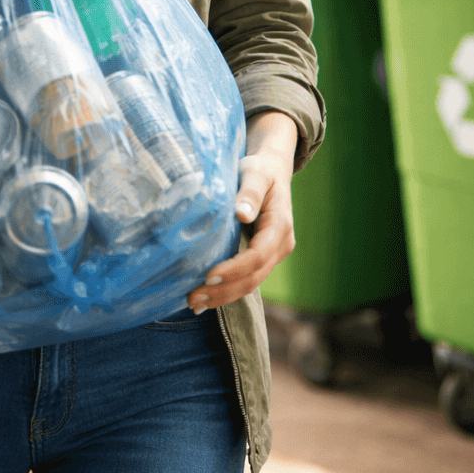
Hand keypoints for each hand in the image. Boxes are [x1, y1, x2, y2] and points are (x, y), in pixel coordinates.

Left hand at [187, 111, 296, 313]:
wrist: (272, 169)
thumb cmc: (260, 169)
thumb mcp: (255, 173)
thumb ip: (249, 192)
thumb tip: (242, 214)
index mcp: (280, 226)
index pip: (257, 256)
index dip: (233, 269)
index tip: (208, 275)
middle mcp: (280, 245)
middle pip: (254, 277)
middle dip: (224, 291)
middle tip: (193, 298)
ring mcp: (273, 253)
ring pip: (251, 283)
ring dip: (223, 296)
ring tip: (194, 303)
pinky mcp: (263, 256)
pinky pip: (247, 278)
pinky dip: (227, 290)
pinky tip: (206, 297)